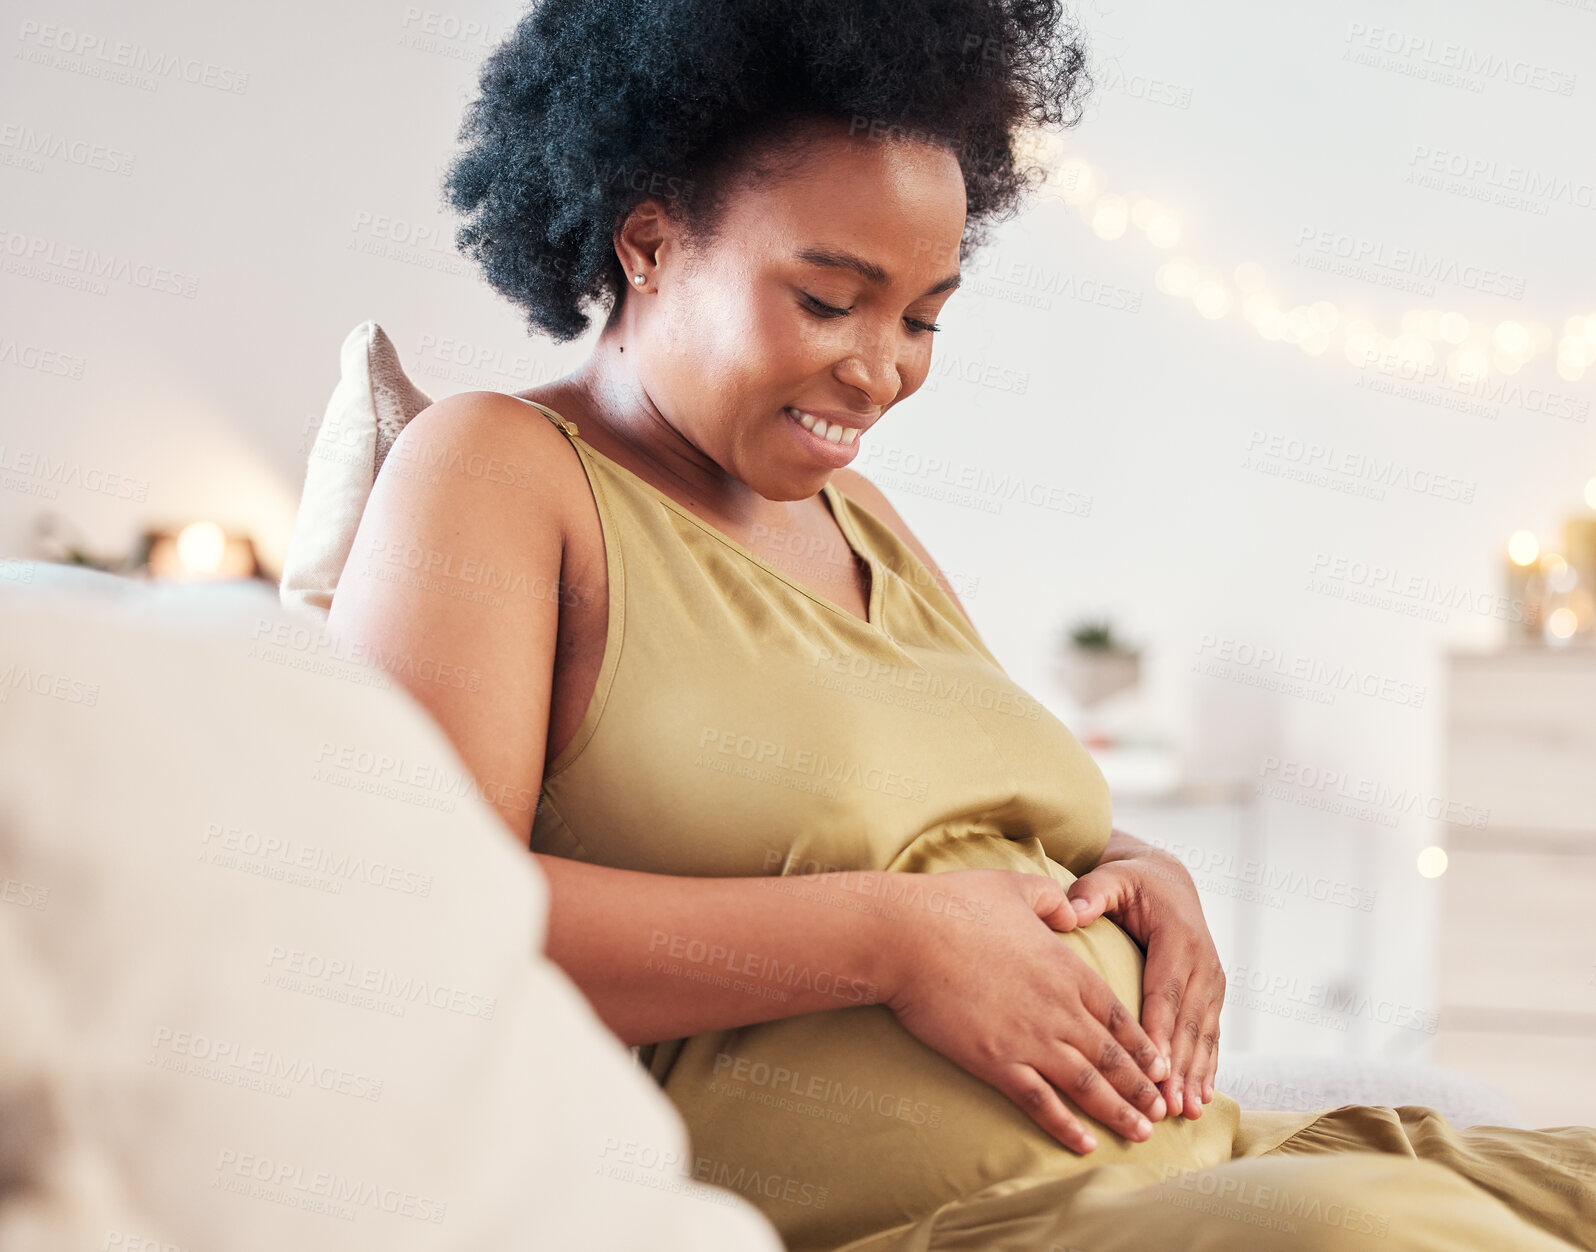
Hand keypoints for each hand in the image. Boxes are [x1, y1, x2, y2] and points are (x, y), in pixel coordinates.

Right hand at [879, 868, 1170, 1154]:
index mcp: (1067, 970)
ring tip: (1141, 1133)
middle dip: (1143, 1088)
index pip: (1120, 1016)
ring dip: (1119, 1112)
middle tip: (1162, 1111)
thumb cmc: (955, 905)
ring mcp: (1030, 1039)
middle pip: (1113, 1057)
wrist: (908, 935)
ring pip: (1088, 1085)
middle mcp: (1059, 1009)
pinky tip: (1085, 1144)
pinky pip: (1040, 1102)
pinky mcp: (996, 1062)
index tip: (1163, 1067)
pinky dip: (1066, 1126)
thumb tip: (1072, 911)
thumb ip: (1053, 900)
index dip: (1144, 1046)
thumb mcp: (1016, 887)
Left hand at [1066, 830, 1224, 1120]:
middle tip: (1165, 1105)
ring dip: (1196, 1075)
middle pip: (1188, 1021)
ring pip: (1203, 1034)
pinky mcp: (1213, 994)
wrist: (1168, 879)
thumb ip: (1091, 893)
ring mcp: (1212, 980)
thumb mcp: (1110, 878)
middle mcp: (1203, 961)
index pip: (1166, 991)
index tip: (1151, 1069)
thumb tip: (1072, 911)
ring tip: (1185, 1111)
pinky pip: (1211, 1034)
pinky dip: (1207, 1067)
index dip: (1161, 1031)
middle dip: (1179, 1067)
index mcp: (1178, 937)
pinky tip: (1200, 1098)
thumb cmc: (1131, 881)